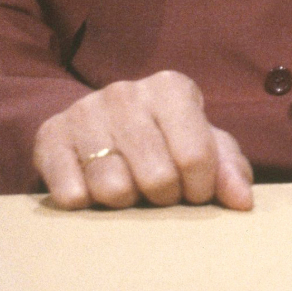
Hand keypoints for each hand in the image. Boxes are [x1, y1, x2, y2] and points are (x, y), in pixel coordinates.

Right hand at [32, 70, 252, 209]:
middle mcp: (125, 92)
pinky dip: (86, 203)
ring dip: (125, 202)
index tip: (195, 190)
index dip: (200, 189)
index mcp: (171, 87)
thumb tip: (242, 201)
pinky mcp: (49, 136)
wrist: (99, 121)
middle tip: (160, 191)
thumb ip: (229, 169)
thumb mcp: (202, 144)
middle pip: (157, 178)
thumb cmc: (164, 136)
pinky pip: (71, 195)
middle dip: (164, 197)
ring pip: (113, 189)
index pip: (196, 158)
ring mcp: (83, 112)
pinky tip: (93, 187)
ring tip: (129, 186)